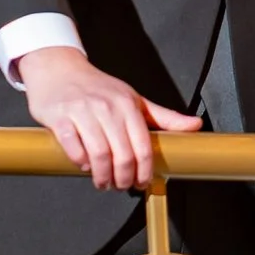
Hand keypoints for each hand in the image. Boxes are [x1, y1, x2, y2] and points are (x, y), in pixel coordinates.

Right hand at [11, 44, 198, 193]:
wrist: (59, 68)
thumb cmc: (98, 87)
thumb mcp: (133, 98)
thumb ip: (163, 116)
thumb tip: (195, 125)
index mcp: (127, 105)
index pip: (143, 146)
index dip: (144, 171)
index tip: (142, 182)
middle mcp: (107, 108)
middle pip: (121, 155)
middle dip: (123, 179)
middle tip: (121, 186)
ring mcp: (82, 112)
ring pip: (98, 155)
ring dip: (102, 176)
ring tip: (103, 182)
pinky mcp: (60, 118)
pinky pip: (73, 147)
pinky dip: (80, 162)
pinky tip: (84, 166)